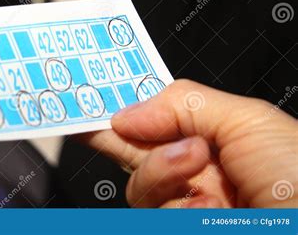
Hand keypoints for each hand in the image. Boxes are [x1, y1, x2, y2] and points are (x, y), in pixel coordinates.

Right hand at [83, 79, 297, 207]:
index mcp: (206, 140)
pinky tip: (212, 207)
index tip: (81, 105)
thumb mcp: (247, 121)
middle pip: (130, 154)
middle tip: (116, 126)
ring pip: (139, 189)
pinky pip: (155, 214)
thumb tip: (125, 114)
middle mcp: (191, 176)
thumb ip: (182, 105)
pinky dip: (181, 208)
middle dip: (119, 138)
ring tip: (200, 164)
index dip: (115, 112)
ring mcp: (184, 208)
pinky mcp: (179, 225)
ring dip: (164, 171)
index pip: (148, 121)